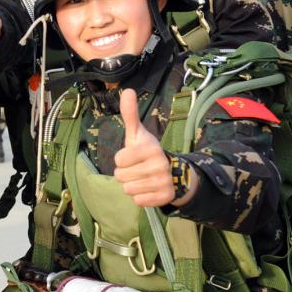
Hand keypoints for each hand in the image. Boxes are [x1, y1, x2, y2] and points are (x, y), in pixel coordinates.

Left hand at [113, 89, 175, 206]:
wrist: (172, 173)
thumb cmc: (147, 152)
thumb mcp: (138, 134)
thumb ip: (130, 114)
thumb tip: (128, 90)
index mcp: (150, 148)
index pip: (118, 160)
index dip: (121, 160)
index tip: (132, 157)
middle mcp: (159, 164)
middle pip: (121, 177)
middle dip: (125, 174)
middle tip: (137, 169)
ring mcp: (163, 182)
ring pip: (128, 190)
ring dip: (132, 186)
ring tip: (142, 179)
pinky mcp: (165, 197)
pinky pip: (138, 201)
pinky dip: (140, 197)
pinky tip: (149, 189)